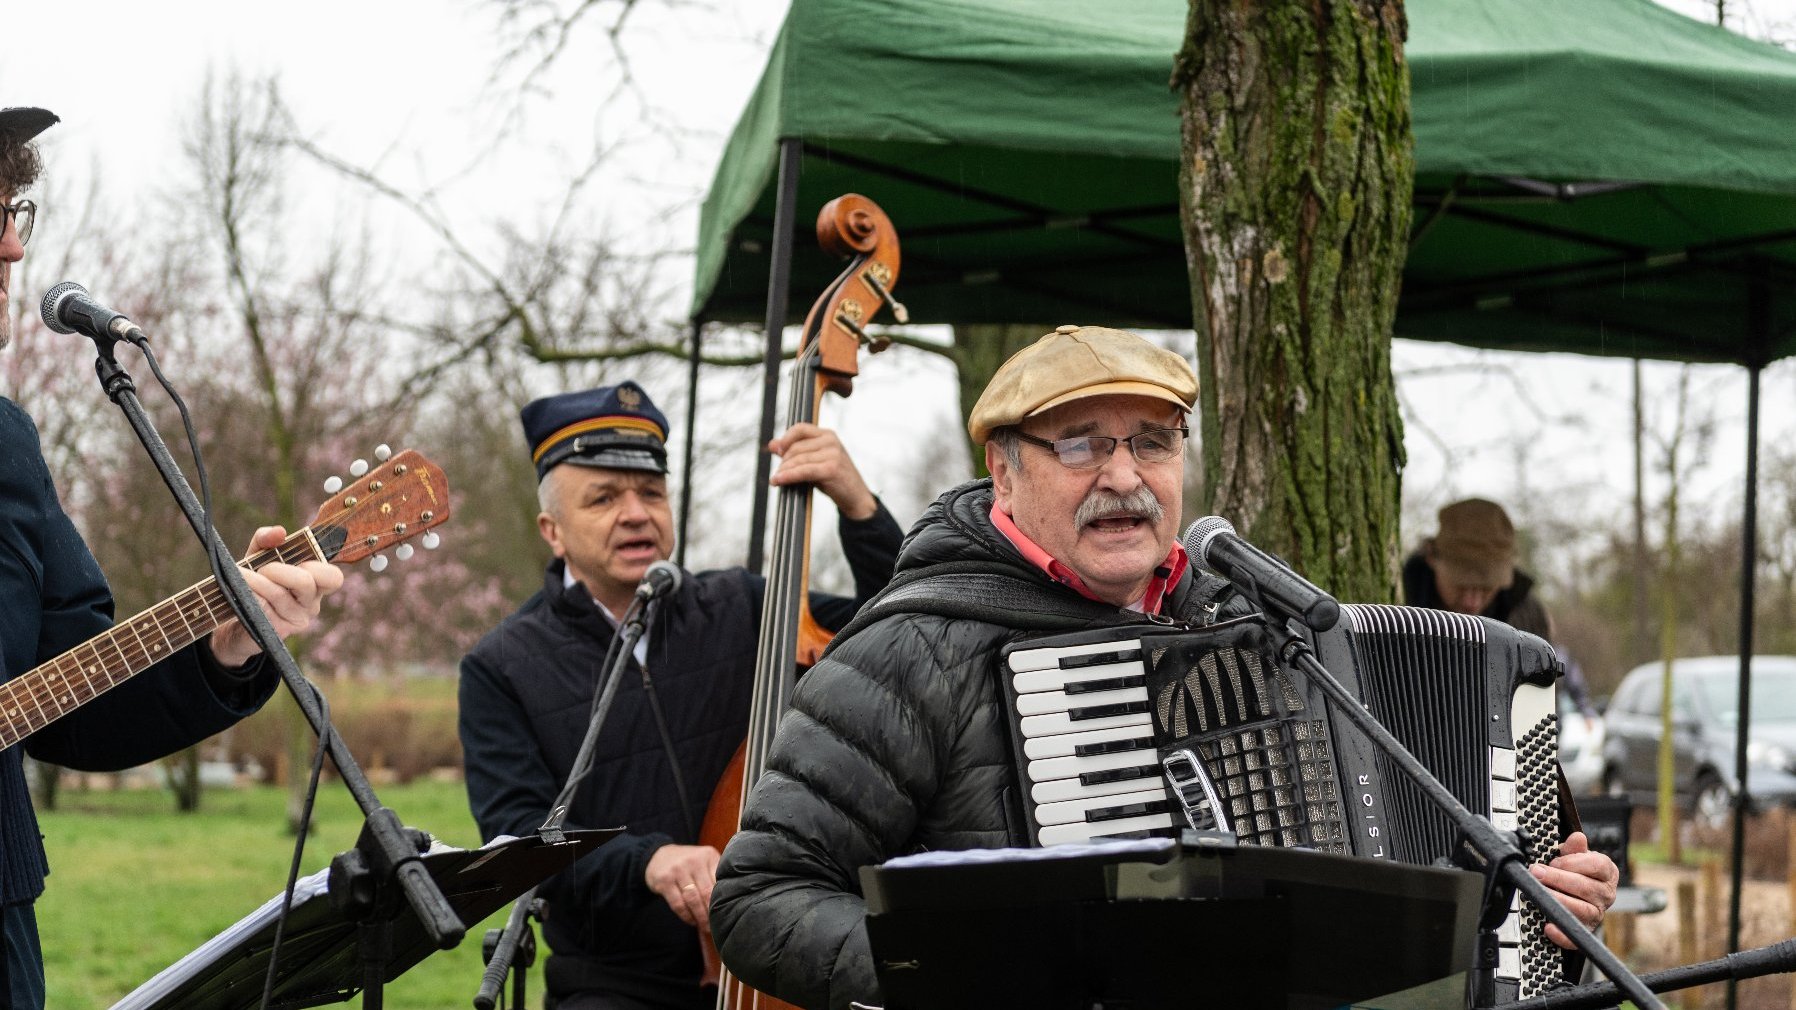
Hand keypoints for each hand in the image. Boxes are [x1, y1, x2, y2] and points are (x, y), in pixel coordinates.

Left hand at [207, 526, 345, 667]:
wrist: (231, 616)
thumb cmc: (251, 583)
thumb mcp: (258, 556)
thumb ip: (267, 539)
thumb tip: (280, 532)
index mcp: (315, 584)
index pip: (333, 578)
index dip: (317, 567)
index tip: (295, 559)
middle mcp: (311, 603)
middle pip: (306, 582)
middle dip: (281, 570)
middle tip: (263, 567)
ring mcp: (296, 620)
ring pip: (279, 594)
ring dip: (256, 580)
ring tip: (240, 574)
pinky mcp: (277, 632)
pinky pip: (264, 609)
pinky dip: (250, 596)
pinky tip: (240, 592)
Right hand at [645, 843, 720, 928]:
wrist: (658, 856)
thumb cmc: (688, 864)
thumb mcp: (704, 861)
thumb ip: (716, 876)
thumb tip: (732, 901)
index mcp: (708, 855)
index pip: (719, 882)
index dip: (724, 900)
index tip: (727, 914)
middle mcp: (694, 860)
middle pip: (707, 893)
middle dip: (712, 912)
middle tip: (717, 926)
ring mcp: (678, 870)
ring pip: (693, 900)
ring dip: (700, 917)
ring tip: (705, 927)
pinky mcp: (664, 880)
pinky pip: (678, 904)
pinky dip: (686, 916)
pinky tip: (692, 921)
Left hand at [769, 423, 877, 520]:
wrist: (856, 497)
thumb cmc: (835, 479)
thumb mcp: (815, 461)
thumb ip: (796, 452)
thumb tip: (772, 444)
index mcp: (828, 435)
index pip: (800, 428)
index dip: (786, 438)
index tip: (777, 451)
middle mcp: (831, 441)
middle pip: (796, 447)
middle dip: (784, 461)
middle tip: (778, 473)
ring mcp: (833, 454)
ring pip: (798, 460)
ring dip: (784, 470)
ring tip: (776, 479)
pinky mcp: (831, 469)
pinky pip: (803, 471)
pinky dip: (788, 476)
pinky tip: (778, 480)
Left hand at [1530, 831, 1617, 947]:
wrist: (1576, 891)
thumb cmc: (1576, 871)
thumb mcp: (1575, 856)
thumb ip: (1575, 848)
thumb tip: (1577, 838)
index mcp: (1606, 873)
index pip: (1597, 866)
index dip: (1573, 863)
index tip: (1554, 861)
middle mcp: (1605, 894)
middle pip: (1586, 888)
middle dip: (1558, 879)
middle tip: (1537, 873)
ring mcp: (1597, 914)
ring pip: (1582, 911)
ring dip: (1559, 901)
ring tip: (1540, 894)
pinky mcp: (1585, 931)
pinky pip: (1576, 938)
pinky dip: (1562, 935)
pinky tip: (1548, 926)